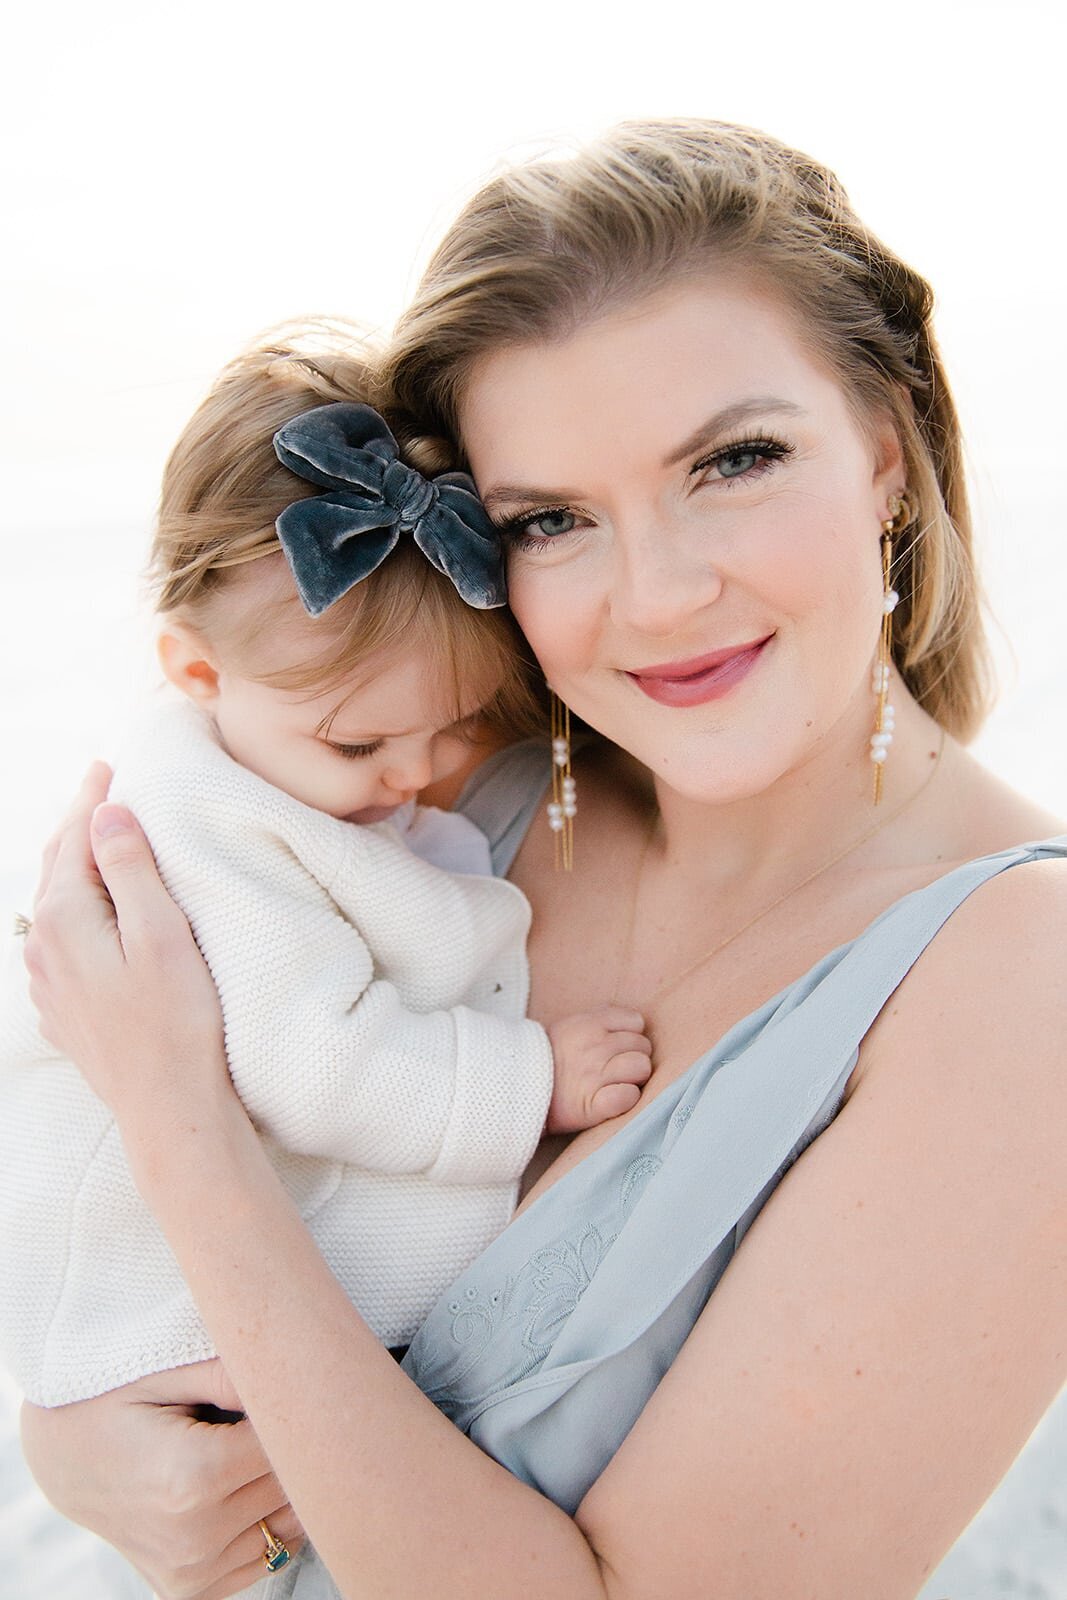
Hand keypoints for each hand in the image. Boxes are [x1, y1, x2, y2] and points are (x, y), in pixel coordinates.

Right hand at [20, 1359, 304, 1599]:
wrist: (63, 1457)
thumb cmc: (114, 1401)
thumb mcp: (166, 1371)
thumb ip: (231, 1373)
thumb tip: (292, 1379)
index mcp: (193, 1477)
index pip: (290, 1445)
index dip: (293, 1410)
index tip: (277, 1387)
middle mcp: (194, 1536)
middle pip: (293, 1485)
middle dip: (290, 1446)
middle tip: (259, 1412)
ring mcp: (190, 1571)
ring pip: (289, 1525)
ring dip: (282, 1486)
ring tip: (244, 1450)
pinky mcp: (190, 1590)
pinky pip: (266, 1557)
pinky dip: (267, 1522)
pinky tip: (240, 1488)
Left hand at [23, 765, 231, 1135]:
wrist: (168, 1107)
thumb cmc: (177, 1021)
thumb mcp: (162, 933)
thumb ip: (131, 869)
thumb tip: (107, 814)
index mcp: (64, 920)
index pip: (74, 840)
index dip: (92, 800)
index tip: (106, 766)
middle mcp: (42, 949)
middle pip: (57, 869)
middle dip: (79, 829)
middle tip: (101, 792)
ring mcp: (47, 984)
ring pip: (55, 907)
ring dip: (77, 871)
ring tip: (97, 846)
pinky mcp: (63, 1010)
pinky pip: (61, 944)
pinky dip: (77, 913)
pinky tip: (94, 916)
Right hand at [545, 1004, 652, 1132]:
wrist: (516, 1090)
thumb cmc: (547, 1060)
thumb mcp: (568, 1026)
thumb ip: (597, 1019)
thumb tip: (631, 1021)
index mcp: (588, 1024)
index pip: (636, 1022)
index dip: (631, 1035)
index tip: (619, 1047)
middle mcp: (594, 1046)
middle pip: (643, 1046)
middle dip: (634, 1057)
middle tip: (616, 1069)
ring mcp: (595, 1075)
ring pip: (642, 1068)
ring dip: (634, 1078)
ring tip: (616, 1082)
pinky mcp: (594, 1105)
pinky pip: (630, 1096)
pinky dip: (626, 1099)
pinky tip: (613, 1099)